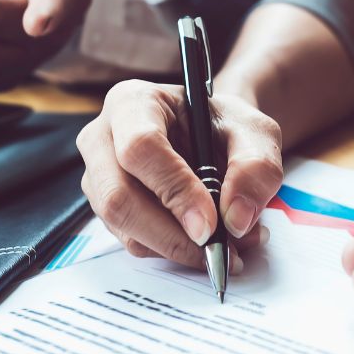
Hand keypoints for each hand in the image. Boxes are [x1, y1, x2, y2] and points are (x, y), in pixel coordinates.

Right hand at [76, 80, 283, 269]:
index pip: (141, 148)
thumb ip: (255, 167)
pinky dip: (172, 251)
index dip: (175, 189)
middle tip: (218, 249)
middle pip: (118, 196)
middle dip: (171, 233)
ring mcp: (98, 176)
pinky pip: (133, 241)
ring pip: (124, 226)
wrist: (214, 137)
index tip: (209, 224)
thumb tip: (235, 218)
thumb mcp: (256, 133)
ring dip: (177, 246)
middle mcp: (103, 137)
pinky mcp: (107, 208)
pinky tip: (204, 241)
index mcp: (134, 102)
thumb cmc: (226, 127)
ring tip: (226, 244)